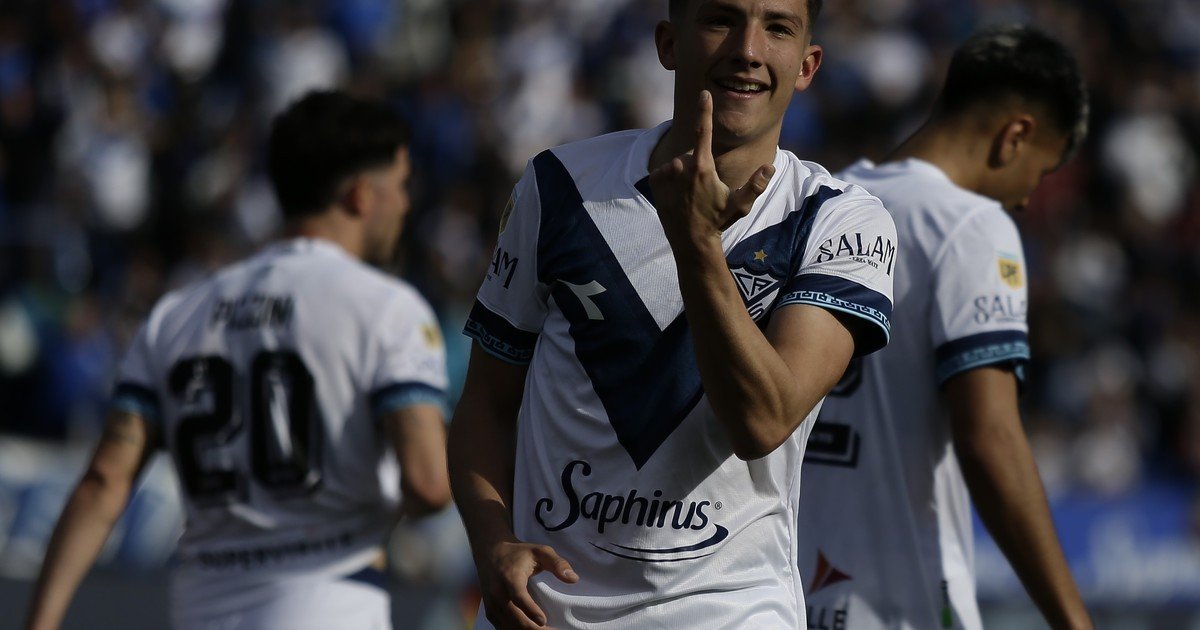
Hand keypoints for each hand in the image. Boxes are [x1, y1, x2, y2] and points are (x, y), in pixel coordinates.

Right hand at [477, 540, 577, 628]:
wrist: (489, 552)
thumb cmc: (518, 553)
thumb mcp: (540, 551)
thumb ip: (557, 563)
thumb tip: (573, 579)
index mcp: (510, 577)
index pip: (518, 597)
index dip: (530, 610)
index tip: (544, 621)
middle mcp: (497, 592)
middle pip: (514, 617)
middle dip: (534, 629)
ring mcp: (491, 604)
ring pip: (508, 627)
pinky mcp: (490, 612)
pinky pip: (503, 628)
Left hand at [649, 90, 774, 243]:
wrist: (691, 240)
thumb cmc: (718, 221)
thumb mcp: (741, 205)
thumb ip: (756, 185)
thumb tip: (770, 167)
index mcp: (703, 167)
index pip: (703, 131)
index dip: (704, 110)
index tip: (703, 93)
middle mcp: (681, 166)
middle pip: (693, 153)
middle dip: (699, 165)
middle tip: (703, 190)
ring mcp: (666, 172)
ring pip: (679, 162)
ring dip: (684, 173)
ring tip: (690, 195)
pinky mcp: (654, 178)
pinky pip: (666, 170)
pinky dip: (671, 178)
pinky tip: (678, 195)